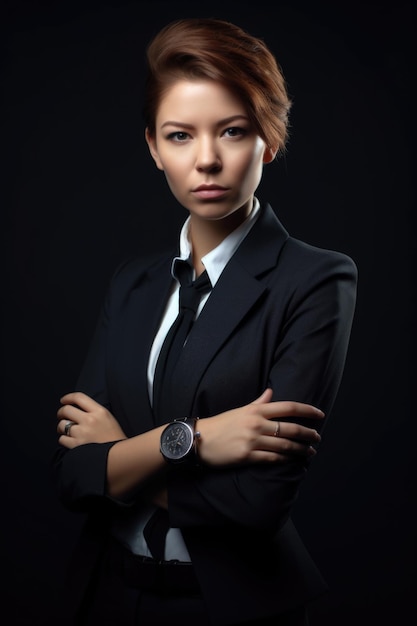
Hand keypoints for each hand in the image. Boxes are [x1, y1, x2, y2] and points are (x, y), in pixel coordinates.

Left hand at [57, 392, 126, 448]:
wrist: (119, 455)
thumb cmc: (115, 437)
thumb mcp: (109, 418)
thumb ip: (94, 411)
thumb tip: (77, 409)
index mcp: (99, 411)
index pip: (79, 397)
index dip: (68, 397)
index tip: (63, 400)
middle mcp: (90, 420)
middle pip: (66, 410)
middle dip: (61, 412)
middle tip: (62, 416)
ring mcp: (83, 433)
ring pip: (62, 425)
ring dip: (62, 427)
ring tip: (66, 430)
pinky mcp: (77, 446)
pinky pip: (62, 439)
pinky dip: (64, 439)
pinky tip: (69, 440)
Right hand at [197, 388, 323, 465]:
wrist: (199, 439)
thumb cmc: (220, 424)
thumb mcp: (240, 410)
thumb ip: (258, 402)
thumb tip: (271, 392)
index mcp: (255, 410)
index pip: (287, 407)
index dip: (307, 411)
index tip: (319, 415)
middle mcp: (256, 423)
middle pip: (290, 428)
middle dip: (308, 434)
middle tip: (317, 437)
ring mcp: (252, 440)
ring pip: (284, 445)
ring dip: (300, 449)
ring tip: (310, 452)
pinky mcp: (247, 456)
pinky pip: (272, 458)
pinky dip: (285, 460)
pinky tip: (292, 461)